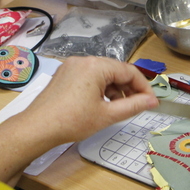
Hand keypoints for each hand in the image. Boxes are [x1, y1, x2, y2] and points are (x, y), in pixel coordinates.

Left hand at [24, 56, 157, 142]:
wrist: (37, 128)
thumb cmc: (73, 121)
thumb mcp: (108, 115)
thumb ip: (134, 106)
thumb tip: (153, 101)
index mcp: (96, 66)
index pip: (129, 71)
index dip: (144, 87)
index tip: (151, 102)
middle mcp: (84, 60)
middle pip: (116, 70)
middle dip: (129, 88)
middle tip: (137, 106)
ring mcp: (72, 66)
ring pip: (102, 74)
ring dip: (114, 89)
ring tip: (118, 108)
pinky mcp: (64, 74)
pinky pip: (89, 76)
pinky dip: (99, 88)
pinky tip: (101, 104)